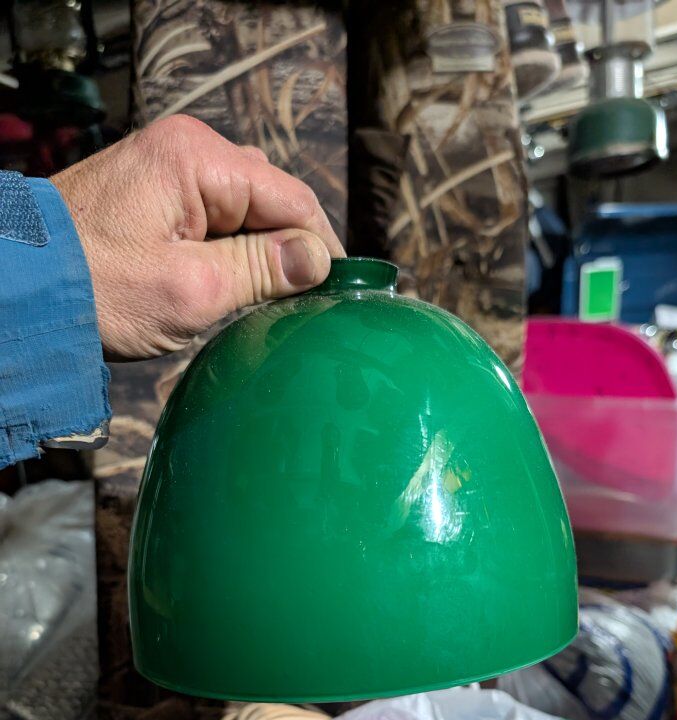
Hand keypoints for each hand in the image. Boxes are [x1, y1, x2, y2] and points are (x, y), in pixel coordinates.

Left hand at [52, 115, 343, 359]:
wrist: (19, 291)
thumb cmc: (96, 289)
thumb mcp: (193, 289)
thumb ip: (262, 269)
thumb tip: (318, 261)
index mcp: (199, 159)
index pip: (292, 198)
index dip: (321, 248)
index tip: (337, 292)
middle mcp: (187, 151)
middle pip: (270, 201)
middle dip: (287, 250)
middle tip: (294, 304)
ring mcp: (167, 170)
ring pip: (243, 212)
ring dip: (256, 253)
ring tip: (255, 299)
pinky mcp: (152, 194)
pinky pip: (212, 218)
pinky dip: (226, 251)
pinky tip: (223, 284)